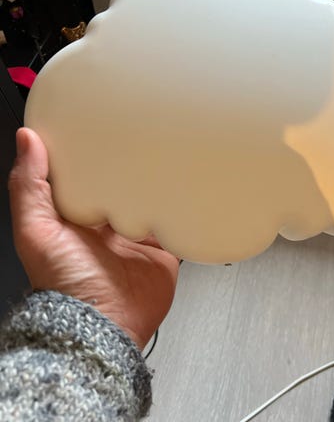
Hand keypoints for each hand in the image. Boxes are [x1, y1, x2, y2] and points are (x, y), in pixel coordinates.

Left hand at [8, 128, 178, 349]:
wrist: (105, 324)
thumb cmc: (66, 285)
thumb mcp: (37, 231)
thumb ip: (30, 187)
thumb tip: (26, 142)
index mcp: (78, 219)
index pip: (85, 179)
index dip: (90, 157)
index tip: (96, 133)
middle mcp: (108, 227)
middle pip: (123, 189)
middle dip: (130, 169)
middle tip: (140, 141)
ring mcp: (136, 238)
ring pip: (151, 203)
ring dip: (157, 188)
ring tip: (167, 162)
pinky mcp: (162, 251)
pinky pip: (174, 225)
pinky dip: (180, 213)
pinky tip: (184, 196)